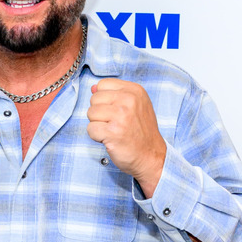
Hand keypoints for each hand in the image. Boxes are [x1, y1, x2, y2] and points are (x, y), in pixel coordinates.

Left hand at [87, 79, 165, 196]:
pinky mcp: (113, 132)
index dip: (104, 99)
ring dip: (98, 124)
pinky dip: (97, 137)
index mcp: (135, 90)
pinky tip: (110, 139)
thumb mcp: (135, 106)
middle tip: (114, 123)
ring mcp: (121, 116)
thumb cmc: (141, 132)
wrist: (151, 156)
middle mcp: (129, 100)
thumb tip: (92, 87)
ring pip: (90, 113)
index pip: (102, 84)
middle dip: (99, 113)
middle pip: (94, 99)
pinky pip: (90, 129)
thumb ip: (114, 94)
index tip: (115, 110)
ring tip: (113, 130)